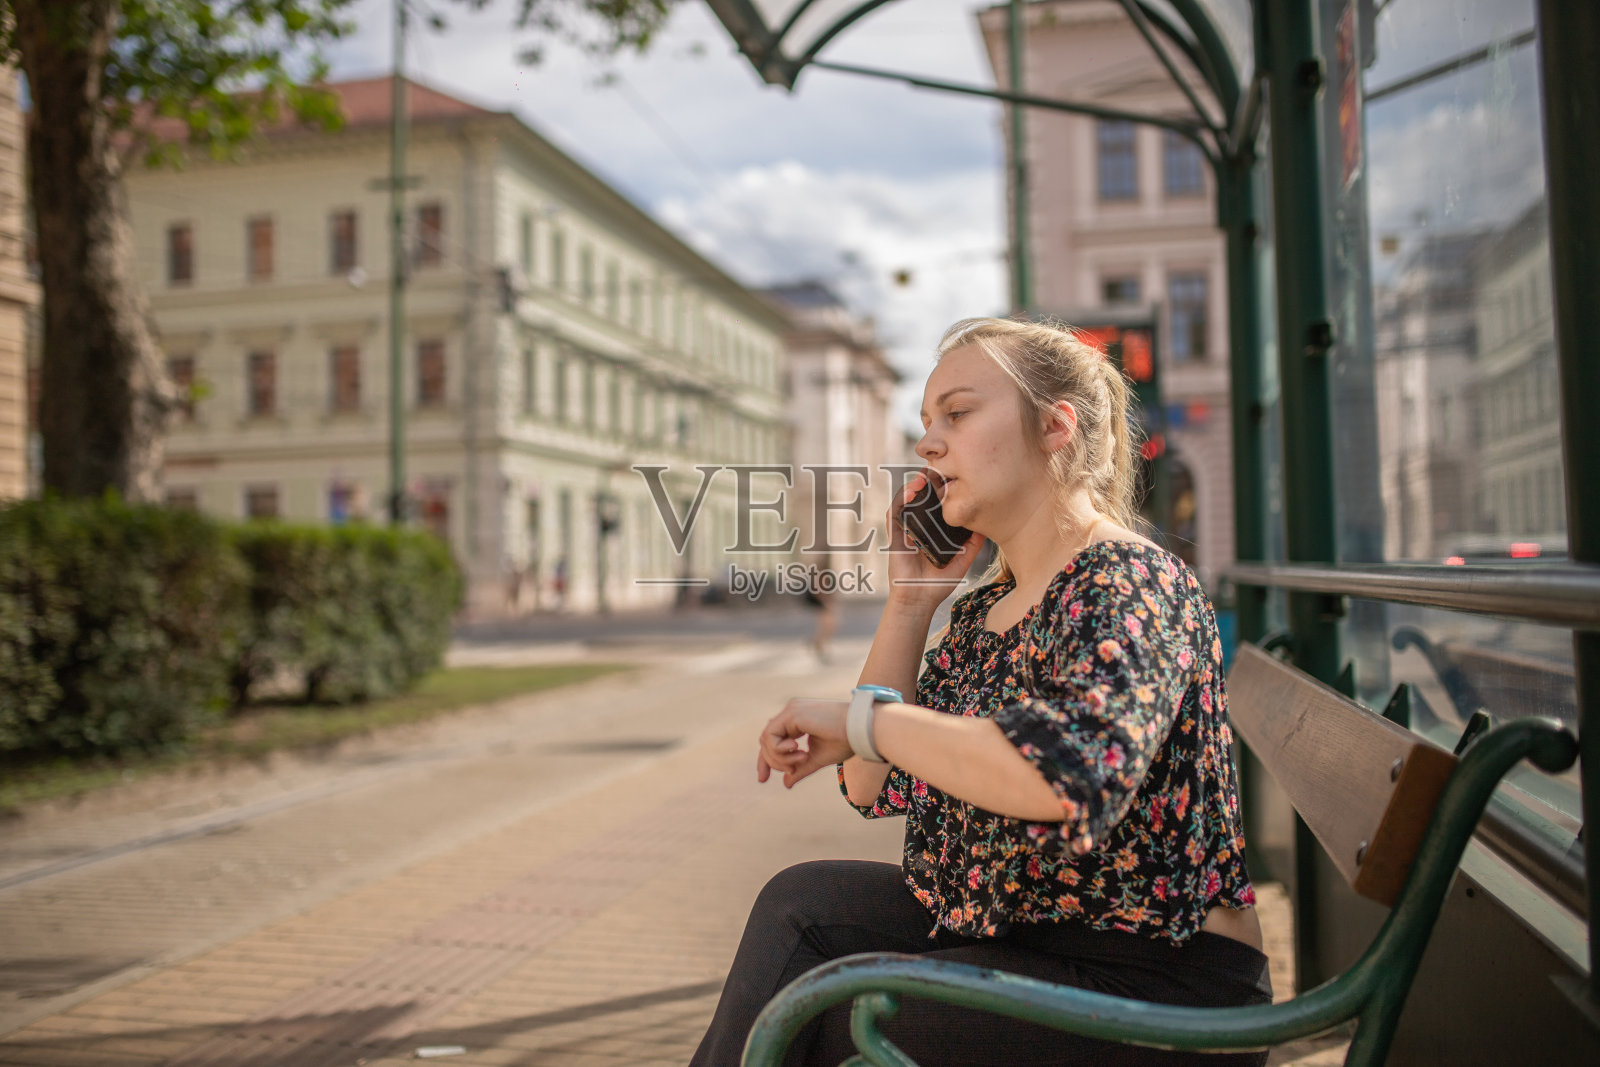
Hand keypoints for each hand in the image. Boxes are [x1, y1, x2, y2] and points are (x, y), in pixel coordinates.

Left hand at [756, 698, 853, 787]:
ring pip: (766, 740)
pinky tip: (798, 750)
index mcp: (797, 721)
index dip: (766, 761)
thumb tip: (786, 783)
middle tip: (791, 770)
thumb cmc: (845, 741)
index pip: (772, 740)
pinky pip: (771, 736)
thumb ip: (800, 768)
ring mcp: (791, 710)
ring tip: (802, 759)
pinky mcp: (792, 713)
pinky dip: (780, 750)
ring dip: (780, 757)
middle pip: (766, 741)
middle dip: (771, 762)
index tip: (762, 780)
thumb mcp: (817, 758)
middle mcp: (791, 712)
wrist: (860, 729)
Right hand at [885, 470, 986, 606]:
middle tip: (938, 471)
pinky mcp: (894, 536)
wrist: (919, 600)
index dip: (942, 488)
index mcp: (933, 530)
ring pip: (906, 501)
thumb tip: (986, 527)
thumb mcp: (962, 561)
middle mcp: (918, 527)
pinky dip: (900, 501)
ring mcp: (905, 530)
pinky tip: (910, 493)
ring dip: (912, 487)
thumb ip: (972, 545)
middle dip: (928, 482)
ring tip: (923, 478)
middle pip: (921, 497)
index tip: (954, 478)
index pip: (936, 503)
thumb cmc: (938, 583)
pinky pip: (894, 514)